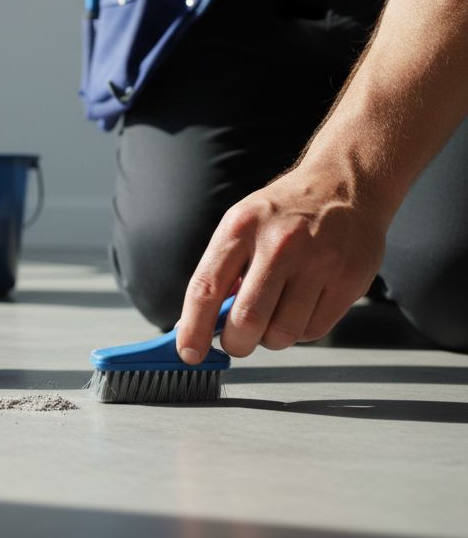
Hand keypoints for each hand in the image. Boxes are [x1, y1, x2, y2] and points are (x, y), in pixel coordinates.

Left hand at [175, 163, 390, 363]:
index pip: (205, 289)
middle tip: (237, 341)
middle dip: (236, 343)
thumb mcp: (241, 227)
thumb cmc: (284, 213)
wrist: (345, 185)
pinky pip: (314, 330)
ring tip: (274, 316)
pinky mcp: (349, 280)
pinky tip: (301, 307)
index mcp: (240, 228)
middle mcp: (279, 244)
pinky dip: (300, 330)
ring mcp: (318, 262)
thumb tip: (195, 326)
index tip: (188, 352)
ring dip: (271, 339)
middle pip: (247, 321)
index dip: (193, 329)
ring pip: (283, 333)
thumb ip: (220, 273)